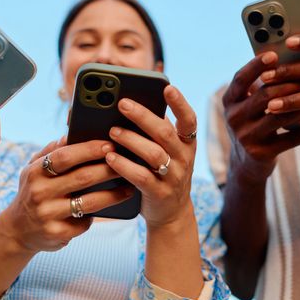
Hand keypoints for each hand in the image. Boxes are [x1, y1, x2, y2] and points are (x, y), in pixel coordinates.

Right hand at [0, 139, 132, 254]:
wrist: (17, 231)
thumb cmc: (33, 191)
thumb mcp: (34, 169)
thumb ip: (51, 151)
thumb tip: (71, 133)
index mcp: (35, 172)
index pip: (65, 156)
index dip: (89, 149)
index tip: (110, 144)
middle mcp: (40, 193)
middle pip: (82, 178)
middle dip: (109, 170)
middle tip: (128, 164)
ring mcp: (47, 215)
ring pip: (89, 203)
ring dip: (113, 195)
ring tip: (129, 188)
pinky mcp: (57, 234)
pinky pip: (85, 223)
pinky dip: (97, 216)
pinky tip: (109, 210)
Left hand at [104, 85, 197, 228]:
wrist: (170, 212)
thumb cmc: (161, 171)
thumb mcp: (166, 149)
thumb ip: (153, 130)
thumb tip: (127, 104)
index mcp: (186, 142)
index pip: (188, 119)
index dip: (180, 103)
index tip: (168, 87)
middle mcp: (184, 157)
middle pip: (164, 133)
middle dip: (143, 116)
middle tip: (122, 103)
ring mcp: (174, 176)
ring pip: (153, 153)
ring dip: (131, 140)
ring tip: (112, 130)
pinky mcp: (160, 193)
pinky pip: (142, 177)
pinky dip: (124, 165)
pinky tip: (110, 157)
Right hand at [222, 51, 299, 183]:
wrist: (246, 162)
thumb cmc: (254, 122)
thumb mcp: (249, 104)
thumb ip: (262, 85)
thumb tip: (293, 60)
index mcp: (229, 101)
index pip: (240, 79)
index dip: (255, 66)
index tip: (274, 53)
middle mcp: (233, 118)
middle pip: (264, 96)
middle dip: (293, 83)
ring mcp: (246, 137)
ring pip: (280, 116)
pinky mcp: (261, 154)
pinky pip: (291, 139)